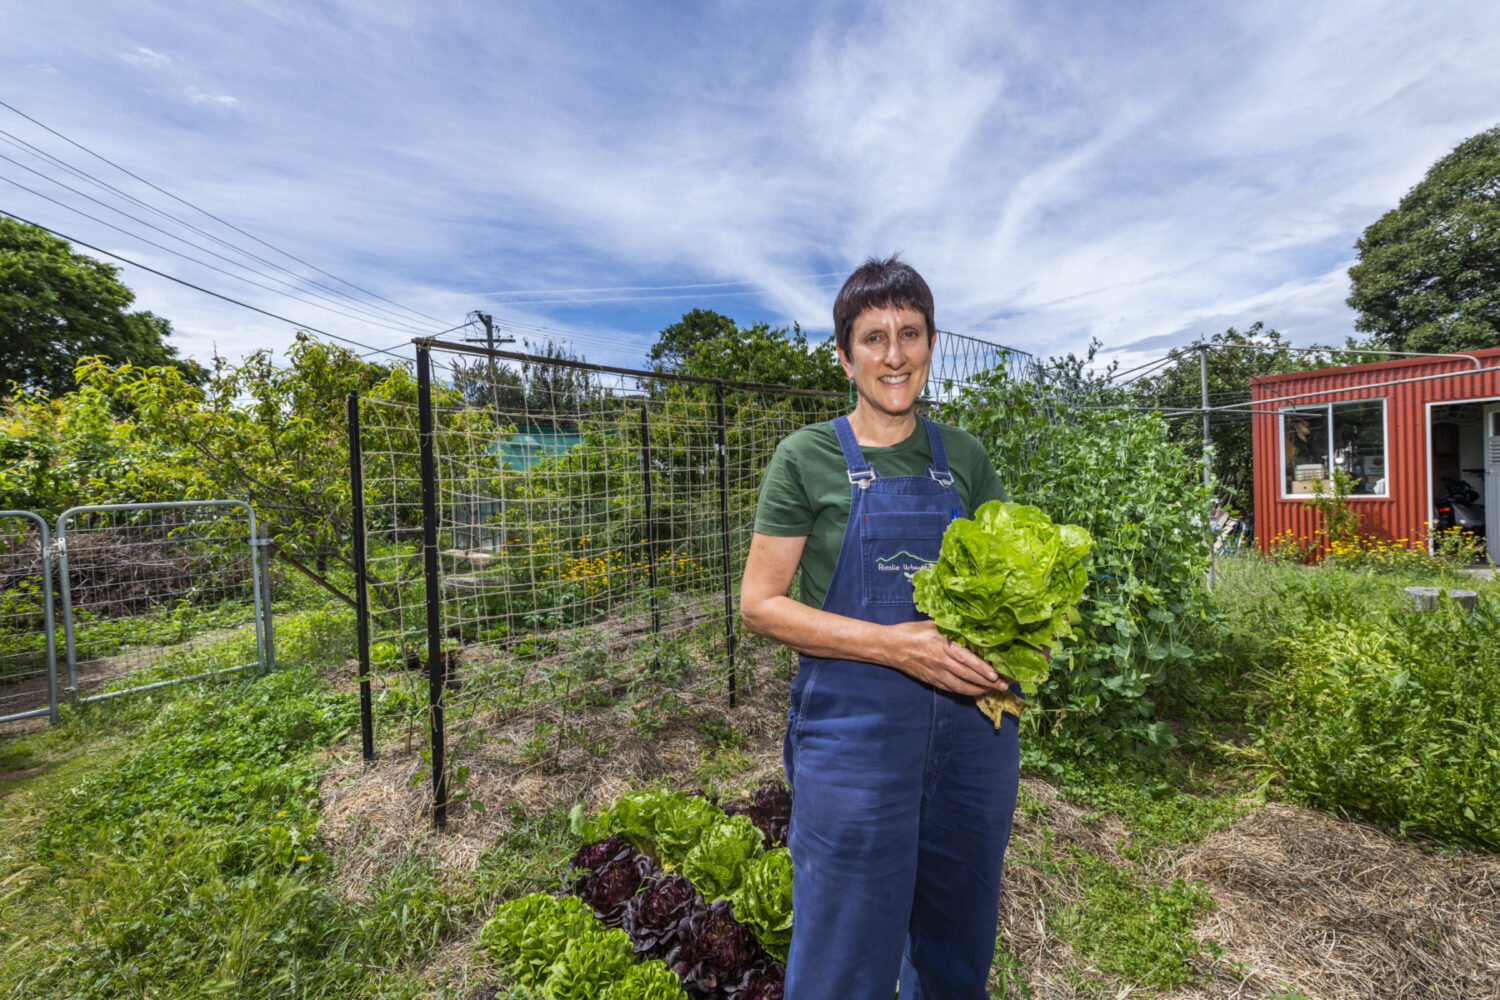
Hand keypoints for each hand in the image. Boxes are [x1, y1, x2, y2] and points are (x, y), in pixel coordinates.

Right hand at [888, 620, 1012, 696]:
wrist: (889, 647)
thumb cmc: (911, 632)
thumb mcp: (932, 624)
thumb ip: (951, 628)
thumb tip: (972, 628)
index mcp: (942, 645)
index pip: (967, 659)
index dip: (983, 668)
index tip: (997, 674)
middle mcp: (940, 661)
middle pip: (968, 675)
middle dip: (988, 682)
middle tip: (1004, 686)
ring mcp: (935, 673)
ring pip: (961, 685)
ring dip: (979, 690)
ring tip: (993, 691)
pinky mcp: (931, 680)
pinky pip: (951, 688)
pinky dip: (964, 691)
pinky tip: (974, 691)